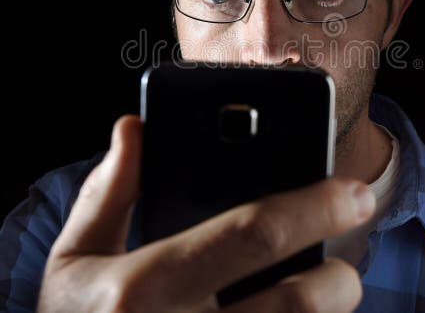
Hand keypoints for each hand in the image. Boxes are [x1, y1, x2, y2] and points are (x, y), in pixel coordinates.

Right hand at [37, 115, 375, 312]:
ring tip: (319, 295)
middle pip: (297, 303)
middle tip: (343, 267)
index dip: (313, 208)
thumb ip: (107, 194)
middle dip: (340, 278)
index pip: (251, 234)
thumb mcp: (72, 261)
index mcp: (142, 289)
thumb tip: (134, 128)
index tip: (352, 192)